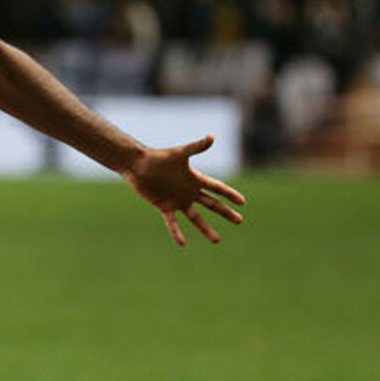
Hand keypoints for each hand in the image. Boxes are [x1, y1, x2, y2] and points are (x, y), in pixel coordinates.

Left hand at [121, 135, 244, 245]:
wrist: (136, 165)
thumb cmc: (158, 157)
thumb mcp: (179, 153)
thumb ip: (196, 147)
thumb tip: (212, 137)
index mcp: (194, 179)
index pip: (217, 187)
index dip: (229, 194)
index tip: (242, 202)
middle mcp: (188, 191)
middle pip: (211, 204)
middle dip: (225, 212)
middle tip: (239, 220)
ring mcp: (177, 200)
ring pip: (195, 218)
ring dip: (205, 229)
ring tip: (217, 240)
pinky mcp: (164, 206)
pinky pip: (172, 222)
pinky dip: (176, 232)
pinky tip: (182, 243)